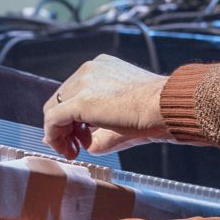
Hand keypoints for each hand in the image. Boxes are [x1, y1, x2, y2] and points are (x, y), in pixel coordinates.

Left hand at [42, 55, 169, 159]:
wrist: (166, 106)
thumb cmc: (156, 111)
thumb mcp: (123, 119)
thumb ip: (101, 131)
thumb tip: (86, 146)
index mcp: (101, 68)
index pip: (74, 93)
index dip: (74, 119)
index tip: (83, 139)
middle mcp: (89, 70)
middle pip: (61, 100)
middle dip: (67, 128)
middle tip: (77, 148)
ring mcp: (83, 83)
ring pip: (54, 109)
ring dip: (61, 134)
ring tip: (74, 151)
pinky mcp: (80, 101)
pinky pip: (53, 119)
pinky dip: (55, 137)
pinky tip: (68, 150)